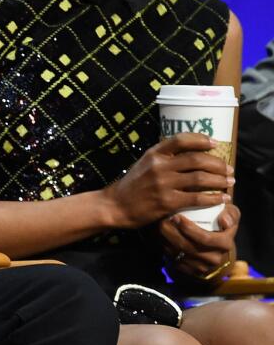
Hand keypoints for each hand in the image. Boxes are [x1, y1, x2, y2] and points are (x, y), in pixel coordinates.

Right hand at [102, 134, 231, 228]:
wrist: (116, 205)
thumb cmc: (132, 185)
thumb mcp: (144, 164)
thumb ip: (163, 158)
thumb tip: (190, 154)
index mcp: (153, 154)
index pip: (181, 140)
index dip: (201, 139)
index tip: (215, 143)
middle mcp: (159, 166)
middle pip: (196, 160)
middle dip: (218, 164)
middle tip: (229, 169)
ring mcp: (163, 184)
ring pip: (200, 179)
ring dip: (220, 180)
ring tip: (229, 182)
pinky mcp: (167, 202)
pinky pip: (197, 198)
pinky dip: (213, 198)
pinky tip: (222, 198)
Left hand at [160, 204, 239, 278]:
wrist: (215, 237)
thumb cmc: (221, 219)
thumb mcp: (230, 213)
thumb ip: (230, 214)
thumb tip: (224, 221)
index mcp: (225, 243)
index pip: (206, 239)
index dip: (190, 230)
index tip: (178, 217)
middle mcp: (216, 257)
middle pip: (190, 248)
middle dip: (174, 233)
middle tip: (166, 220)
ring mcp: (204, 265)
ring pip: (181, 254)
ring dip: (167, 240)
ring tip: (160, 225)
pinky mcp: (193, 270)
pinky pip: (177, 262)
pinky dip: (167, 249)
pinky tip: (162, 237)